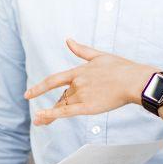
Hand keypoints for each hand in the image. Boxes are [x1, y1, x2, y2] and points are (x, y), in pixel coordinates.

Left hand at [26, 39, 158, 126]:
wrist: (135, 81)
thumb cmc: (122, 68)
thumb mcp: (99, 55)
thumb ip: (81, 50)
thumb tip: (68, 40)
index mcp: (79, 71)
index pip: (54, 80)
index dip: (39, 87)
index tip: (28, 94)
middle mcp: (77, 83)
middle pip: (61, 98)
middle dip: (50, 109)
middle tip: (39, 119)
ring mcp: (82, 95)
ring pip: (62, 106)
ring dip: (49, 115)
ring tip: (39, 123)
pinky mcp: (88, 107)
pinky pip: (66, 111)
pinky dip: (52, 114)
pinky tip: (41, 117)